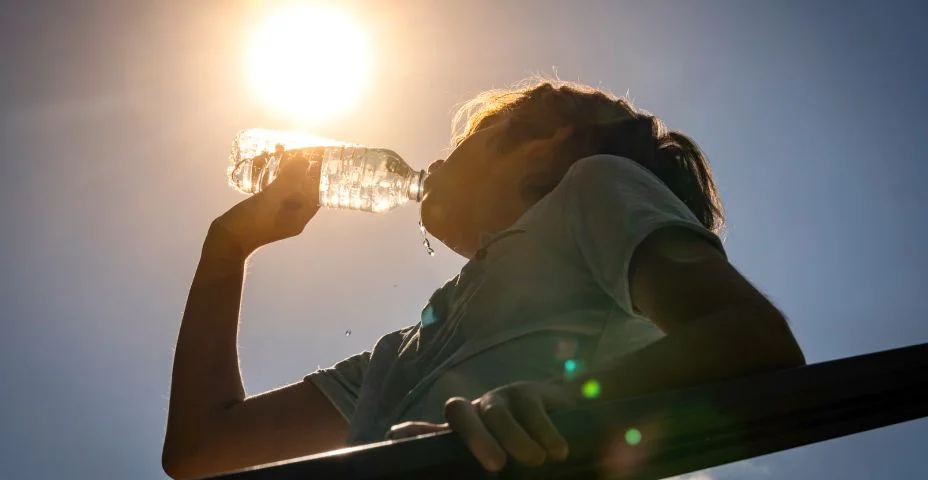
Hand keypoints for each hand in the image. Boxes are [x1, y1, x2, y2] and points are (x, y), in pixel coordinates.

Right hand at [213, 153, 320, 255]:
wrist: (224, 241)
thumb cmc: (249, 223)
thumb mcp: (270, 199)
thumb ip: (287, 181)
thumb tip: (305, 162)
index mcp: (299, 218)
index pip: (316, 194)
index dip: (318, 176)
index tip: (316, 157)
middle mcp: (292, 216)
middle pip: (302, 188)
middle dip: (299, 168)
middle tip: (296, 148)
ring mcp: (278, 214)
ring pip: (286, 187)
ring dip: (285, 169)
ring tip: (279, 149)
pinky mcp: (264, 210)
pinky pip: (273, 190)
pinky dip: (272, 176)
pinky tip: (265, 162)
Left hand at [386, 381, 575, 471]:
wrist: (564, 415)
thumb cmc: (523, 441)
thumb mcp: (496, 452)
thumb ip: (459, 454)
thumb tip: (412, 446)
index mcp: (465, 430)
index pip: (434, 429)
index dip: (416, 431)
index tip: (397, 436)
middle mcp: (476, 410)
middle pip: (459, 412)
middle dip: (475, 437)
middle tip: (496, 464)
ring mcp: (500, 398)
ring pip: (496, 413)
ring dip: (516, 438)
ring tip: (537, 460)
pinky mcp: (528, 391)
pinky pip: (531, 410)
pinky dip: (545, 431)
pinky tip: (558, 450)